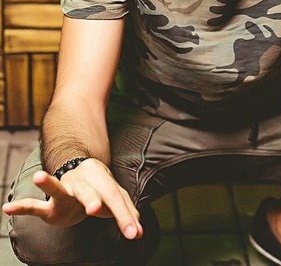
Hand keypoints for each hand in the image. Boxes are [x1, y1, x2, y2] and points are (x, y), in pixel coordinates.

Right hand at [2, 158, 142, 239]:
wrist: (80, 174)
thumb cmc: (100, 190)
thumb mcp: (114, 198)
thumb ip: (126, 213)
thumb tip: (140, 232)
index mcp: (102, 180)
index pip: (115, 199)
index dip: (125, 216)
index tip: (134, 234)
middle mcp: (82, 182)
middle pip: (89, 191)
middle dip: (93, 200)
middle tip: (96, 209)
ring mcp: (64, 190)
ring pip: (57, 189)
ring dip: (48, 184)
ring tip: (39, 177)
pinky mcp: (49, 206)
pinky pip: (34, 206)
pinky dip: (21, 206)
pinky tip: (6, 208)